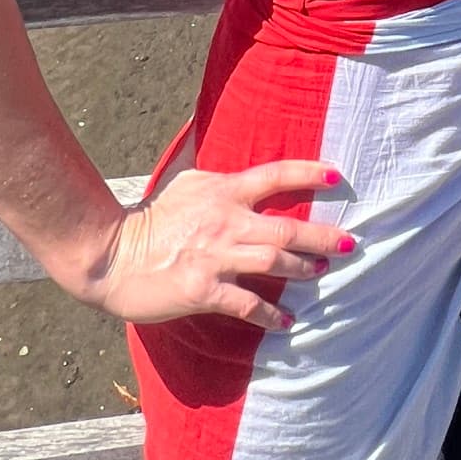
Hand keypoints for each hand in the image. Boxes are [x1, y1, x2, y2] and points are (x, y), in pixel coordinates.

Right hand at [76, 160, 353, 328]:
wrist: (111, 255)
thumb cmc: (150, 217)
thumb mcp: (184, 179)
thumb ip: (212, 167)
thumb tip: (220, 137)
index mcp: (223, 191)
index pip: (275, 175)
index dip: (308, 173)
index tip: (336, 175)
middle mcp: (225, 222)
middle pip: (286, 229)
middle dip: (322, 237)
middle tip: (350, 243)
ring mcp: (216, 257)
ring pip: (274, 264)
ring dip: (303, 271)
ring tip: (322, 274)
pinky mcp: (204, 290)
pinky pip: (247, 304)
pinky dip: (271, 315)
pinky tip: (287, 322)